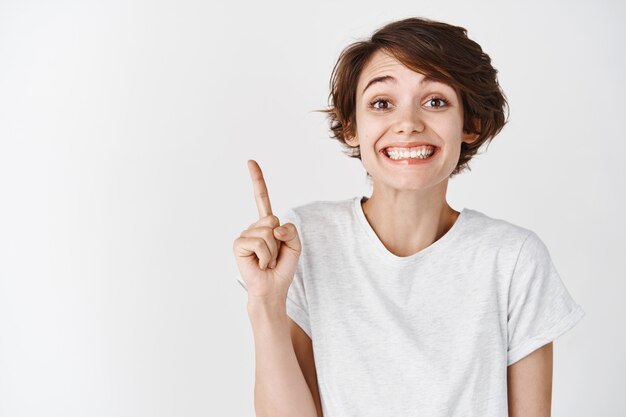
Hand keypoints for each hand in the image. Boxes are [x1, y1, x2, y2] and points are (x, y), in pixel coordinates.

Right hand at [232, 160, 301, 301]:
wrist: (272, 288)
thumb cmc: (282, 268)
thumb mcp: (295, 245)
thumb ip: (291, 230)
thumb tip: (274, 227)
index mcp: (267, 224)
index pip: (261, 198)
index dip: (257, 180)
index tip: (250, 162)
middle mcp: (254, 226)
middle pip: (272, 219)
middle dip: (280, 240)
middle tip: (274, 255)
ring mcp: (245, 234)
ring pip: (267, 232)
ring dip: (273, 251)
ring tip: (267, 261)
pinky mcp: (239, 244)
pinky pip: (259, 242)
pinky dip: (265, 256)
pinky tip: (260, 264)